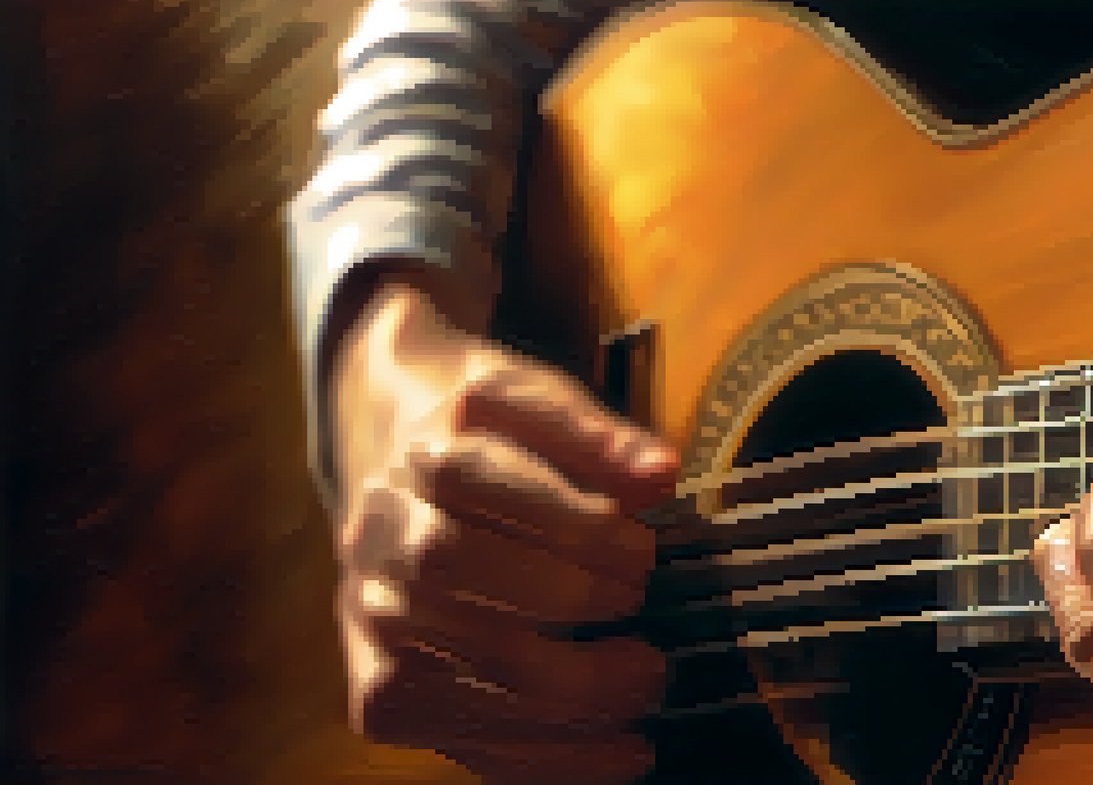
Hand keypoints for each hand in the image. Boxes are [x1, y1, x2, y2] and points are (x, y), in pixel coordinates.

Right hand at [329, 278, 677, 783]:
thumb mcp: (542, 407)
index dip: (567, 520)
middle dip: (565, 596)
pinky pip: (459, 738)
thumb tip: (657, 475)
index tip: (643, 545)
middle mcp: (378, 535)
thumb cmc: (497, 444)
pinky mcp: (381, 695)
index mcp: (418, 450)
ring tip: (646, 680)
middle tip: (643, 604)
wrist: (401, 471)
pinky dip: (552, 757)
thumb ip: (599, 435)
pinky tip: (624, 751)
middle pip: (449, 568)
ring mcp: (371, 621)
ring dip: (569, 687)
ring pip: (454, 667)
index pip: (471, 477)